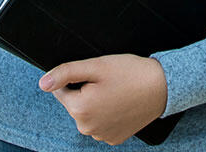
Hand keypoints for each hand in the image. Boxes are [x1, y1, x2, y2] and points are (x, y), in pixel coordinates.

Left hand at [39, 54, 167, 145]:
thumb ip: (65, 73)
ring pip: (88, 113)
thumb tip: (43, 83)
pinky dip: (107, 114)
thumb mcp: (95, 66)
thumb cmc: (130, 73)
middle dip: (85, 91)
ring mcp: (101, 136)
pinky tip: (121, 103)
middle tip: (108, 82)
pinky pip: (101, 123)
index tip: (95, 76)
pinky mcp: (114, 139)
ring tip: (116, 92)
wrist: (162, 87)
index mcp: (79, 109)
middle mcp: (88, 128)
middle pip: (75, 103)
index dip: (77, 78)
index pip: (61, 90)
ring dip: (96, 103)